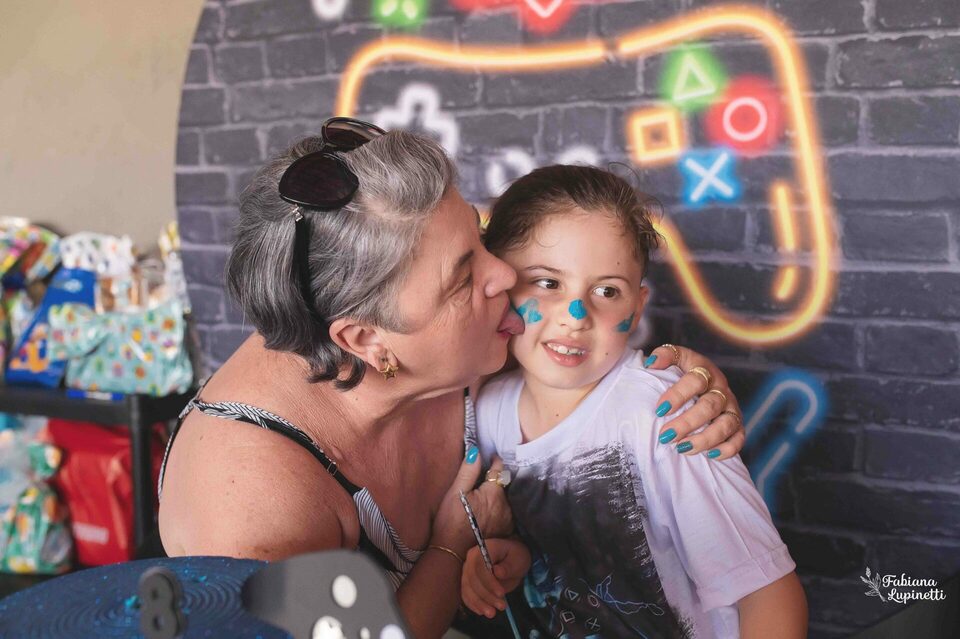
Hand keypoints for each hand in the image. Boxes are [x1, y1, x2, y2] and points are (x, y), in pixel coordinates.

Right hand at [431, 452, 513, 555]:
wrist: (453, 552)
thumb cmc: (451, 521)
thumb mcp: (455, 492)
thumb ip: (468, 471)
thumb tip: (476, 451)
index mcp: (495, 493)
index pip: (500, 469)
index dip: (495, 460)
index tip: (492, 456)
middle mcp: (506, 506)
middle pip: (505, 485)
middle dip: (498, 479)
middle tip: (488, 475)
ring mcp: (508, 520)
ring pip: (507, 499)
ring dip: (500, 494)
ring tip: (489, 493)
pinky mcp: (506, 532)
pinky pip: (507, 513)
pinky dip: (501, 508)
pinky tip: (491, 510)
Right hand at [461, 538, 530, 617]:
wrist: (510, 558)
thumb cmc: (515, 556)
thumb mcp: (519, 559)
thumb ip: (508, 566)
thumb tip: (497, 572)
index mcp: (484, 548)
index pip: (480, 565)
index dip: (489, 582)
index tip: (501, 593)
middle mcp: (471, 557)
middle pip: (472, 578)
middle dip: (486, 595)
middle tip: (501, 606)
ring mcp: (467, 568)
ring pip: (467, 588)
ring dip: (479, 603)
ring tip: (492, 613)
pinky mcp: (466, 580)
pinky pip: (465, 593)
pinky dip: (473, 604)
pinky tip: (482, 611)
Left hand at [645, 344, 744, 459]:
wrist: (701, 383)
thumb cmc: (680, 372)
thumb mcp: (673, 358)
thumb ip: (664, 355)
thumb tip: (651, 362)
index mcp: (704, 369)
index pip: (696, 380)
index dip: (678, 395)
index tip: (660, 410)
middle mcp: (720, 388)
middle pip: (710, 406)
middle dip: (687, 423)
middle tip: (665, 436)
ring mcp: (731, 407)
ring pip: (725, 425)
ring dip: (704, 439)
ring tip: (682, 448)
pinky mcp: (738, 424)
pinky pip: (739, 439)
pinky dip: (727, 449)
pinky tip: (710, 455)